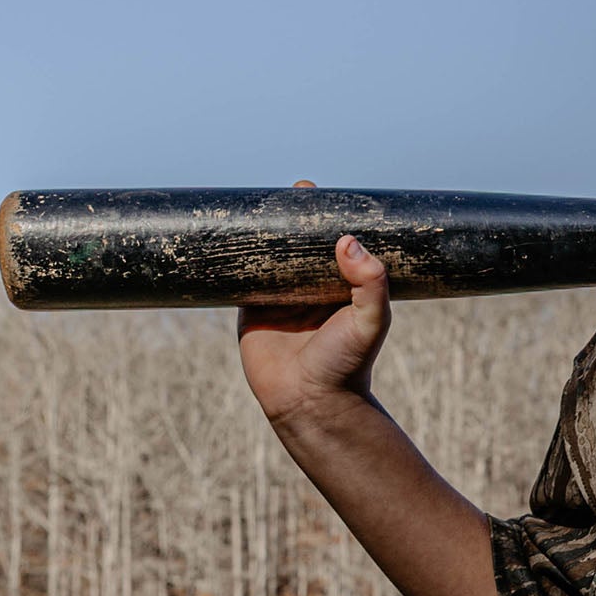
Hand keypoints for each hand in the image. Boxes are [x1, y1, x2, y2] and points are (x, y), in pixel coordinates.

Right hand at [237, 212, 391, 424]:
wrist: (310, 402)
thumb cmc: (346, 365)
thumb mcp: (370, 323)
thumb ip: (370, 284)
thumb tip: (347, 241)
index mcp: (342, 286)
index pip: (334, 243)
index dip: (327, 219)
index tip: (319, 196)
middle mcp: (311, 287)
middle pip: (298, 242)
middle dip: (292, 218)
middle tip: (291, 193)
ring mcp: (279, 294)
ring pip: (268, 253)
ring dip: (262, 230)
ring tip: (256, 203)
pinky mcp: (250, 305)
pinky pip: (239, 273)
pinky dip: (233, 254)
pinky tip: (225, 230)